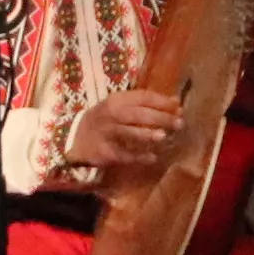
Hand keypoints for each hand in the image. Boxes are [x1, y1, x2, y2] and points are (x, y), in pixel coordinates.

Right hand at [66, 88, 183, 173]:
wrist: (74, 137)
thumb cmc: (105, 119)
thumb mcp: (120, 105)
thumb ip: (145, 103)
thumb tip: (175, 102)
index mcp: (117, 100)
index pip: (142, 97)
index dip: (161, 101)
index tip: (179, 106)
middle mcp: (111, 115)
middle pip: (137, 114)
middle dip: (159, 118)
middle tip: (178, 123)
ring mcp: (107, 134)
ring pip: (128, 133)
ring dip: (146, 135)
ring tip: (162, 136)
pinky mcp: (104, 151)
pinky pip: (123, 154)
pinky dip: (138, 157)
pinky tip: (152, 158)